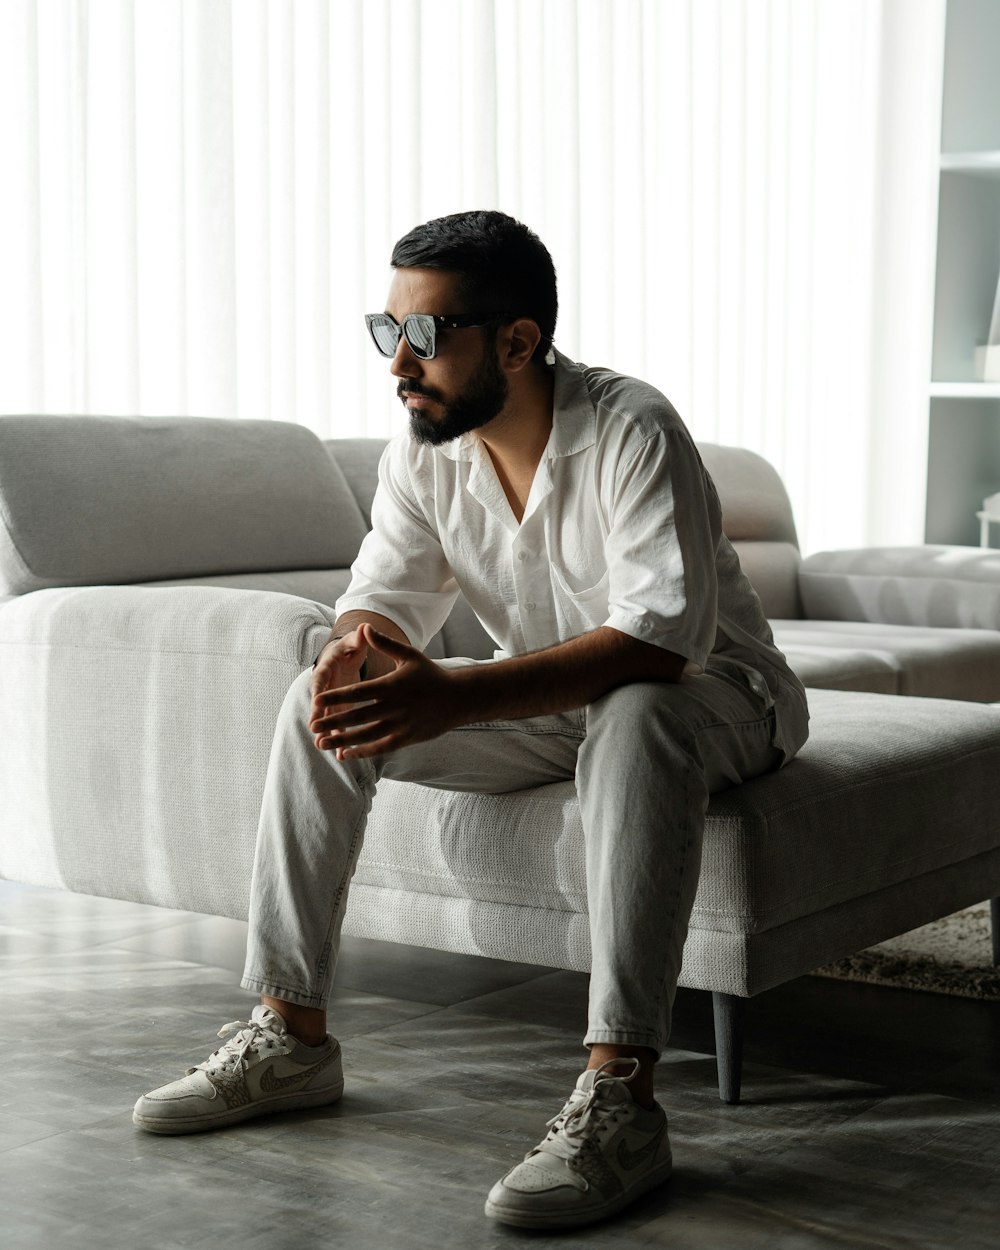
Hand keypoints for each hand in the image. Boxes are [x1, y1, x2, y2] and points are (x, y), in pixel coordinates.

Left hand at [308, 624, 464, 758]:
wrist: (459, 698)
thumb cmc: (431, 675)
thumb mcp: (409, 655)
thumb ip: (385, 644)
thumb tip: (364, 627)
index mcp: (391, 685)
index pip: (357, 692)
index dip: (335, 697)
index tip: (316, 701)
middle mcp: (394, 707)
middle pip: (357, 716)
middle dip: (333, 722)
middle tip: (311, 726)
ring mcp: (401, 725)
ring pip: (366, 735)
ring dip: (342, 740)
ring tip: (321, 743)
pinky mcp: (407, 738)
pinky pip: (380, 747)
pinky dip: (362, 751)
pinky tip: (345, 753)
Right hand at [308, 629, 368, 738]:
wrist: (346, 655)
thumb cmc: (351, 647)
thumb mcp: (354, 641)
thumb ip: (358, 638)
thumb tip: (363, 628)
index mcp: (327, 667)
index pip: (320, 678)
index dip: (318, 689)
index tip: (316, 700)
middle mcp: (326, 686)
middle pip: (319, 702)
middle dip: (317, 715)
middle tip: (314, 728)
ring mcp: (331, 700)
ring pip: (327, 717)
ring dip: (326, 731)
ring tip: (324, 746)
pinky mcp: (339, 710)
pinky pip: (339, 726)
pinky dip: (340, 738)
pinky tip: (342, 754)